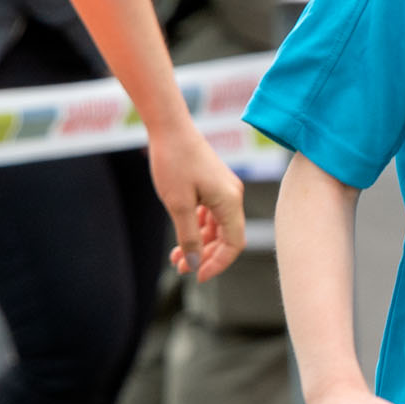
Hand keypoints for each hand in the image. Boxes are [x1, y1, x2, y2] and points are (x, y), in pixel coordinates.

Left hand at [144, 122, 244, 280]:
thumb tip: (194, 265)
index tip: (197, 276)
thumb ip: (189, 238)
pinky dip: (198, 228)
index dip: (218, 264)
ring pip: (218, 228)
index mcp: (230, 202)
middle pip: (227, 238)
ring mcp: (224, 190)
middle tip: (181, 268)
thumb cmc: (174, 162)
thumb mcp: (178, 205)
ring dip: (200, 244)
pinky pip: (211, 214)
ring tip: (176, 256)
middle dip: (205, 256)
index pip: (234, 245)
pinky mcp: (214, 185)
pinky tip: (182, 235)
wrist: (170, 127)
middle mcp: (232, 197)